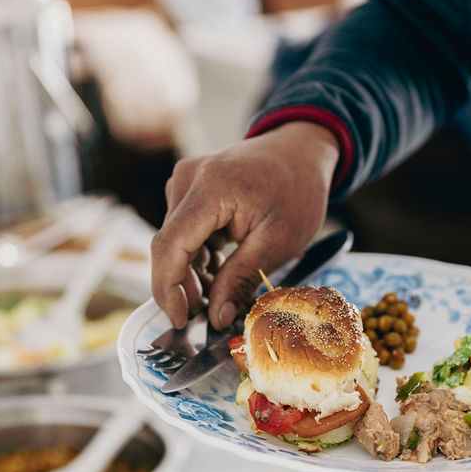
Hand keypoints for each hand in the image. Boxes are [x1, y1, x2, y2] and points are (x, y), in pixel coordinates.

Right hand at [151, 122, 339, 328]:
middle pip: (169, 246)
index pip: (170, 246)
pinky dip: (199, 256)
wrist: (302, 150)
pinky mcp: (191, 188)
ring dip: (192, 274)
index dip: (168, 289)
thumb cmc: (298, 191)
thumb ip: (241, 278)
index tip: (180, 321)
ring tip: (221, 295)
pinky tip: (220, 272)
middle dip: (183, 287)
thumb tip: (216, 318)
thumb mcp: (277, 241)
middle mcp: (188, 179)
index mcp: (210, 188)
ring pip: (176, 242)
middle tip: (208, 318)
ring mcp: (187, 181)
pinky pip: (185, 230)